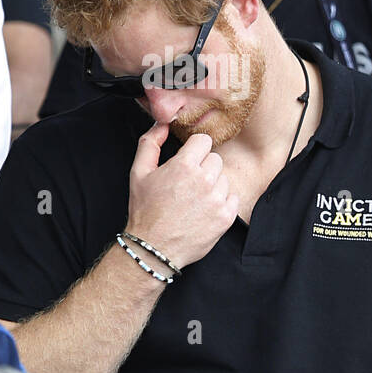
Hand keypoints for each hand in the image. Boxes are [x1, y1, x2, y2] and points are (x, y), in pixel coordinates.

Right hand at [127, 122, 238, 268]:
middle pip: (215, 159)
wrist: (154, 248)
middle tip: (188, 183)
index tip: (188, 161)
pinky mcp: (226, 217)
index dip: (194, 150)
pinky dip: (221, 202)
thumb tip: (161, 124)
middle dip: (203, 167)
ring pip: (224, 178)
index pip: (204, 141)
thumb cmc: (146, 210)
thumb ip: (150, 143)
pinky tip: (204, 210)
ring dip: (213, 185)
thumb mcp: (138, 173)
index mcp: (184, 166)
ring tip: (195, 199)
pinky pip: (232, 197)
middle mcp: (204, 180)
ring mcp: (217, 199)